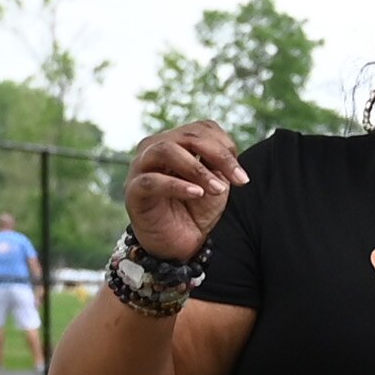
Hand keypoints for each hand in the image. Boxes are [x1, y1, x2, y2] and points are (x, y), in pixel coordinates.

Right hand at [124, 120, 243, 261]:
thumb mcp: (216, 183)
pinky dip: (177, 185)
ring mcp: (140, 168)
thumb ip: (219, 163)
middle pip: (187, 137)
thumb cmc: (196, 210)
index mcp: (175, 141)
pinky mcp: (133, 191)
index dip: (225, 147)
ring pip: (166, 150)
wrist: (179, 245)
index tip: (241, 175)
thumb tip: (227, 152)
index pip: (201, 129)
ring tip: (217, 189)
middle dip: (218, 156)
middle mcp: (154, 148)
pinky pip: (152, 181)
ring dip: (197, 169)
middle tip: (238, 179)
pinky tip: (197, 194)